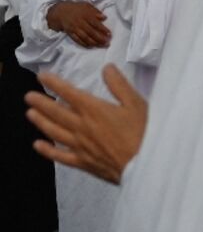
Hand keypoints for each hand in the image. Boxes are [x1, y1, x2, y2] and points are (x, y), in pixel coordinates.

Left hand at [26, 65, 146, 184]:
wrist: (145, 164)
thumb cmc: (144, 132)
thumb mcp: (137, 104)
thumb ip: (120, 85)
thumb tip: (107, 68)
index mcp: (94, 110)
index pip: (69, 93)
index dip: (54, 83)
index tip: (42, 76)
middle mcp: (82, 126)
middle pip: (56, 112)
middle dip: (41, 103)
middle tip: (28, 96)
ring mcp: (79, 145)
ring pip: (54, 131)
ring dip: (40, 122)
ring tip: (30, 114)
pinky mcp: (82, 162)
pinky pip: (60, 155)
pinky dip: (47, 150)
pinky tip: (38, 145)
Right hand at [46, 0, 109, 47]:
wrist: (61, 12)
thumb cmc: (77, 8)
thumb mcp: (86, 6)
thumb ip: (96, 11)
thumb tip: (104, 17)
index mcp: (85, 15)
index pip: (95, 23)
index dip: (103, 29)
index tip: (109, 34)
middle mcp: (80, 22)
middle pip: (90, 32)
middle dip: (100, 38)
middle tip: (107, 42)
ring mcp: (74, 29)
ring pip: (85, 37)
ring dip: (94, 42)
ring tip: (102, 46)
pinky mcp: (70, 33)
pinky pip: (77, 40)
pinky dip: (84, 44)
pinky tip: (91, 46)